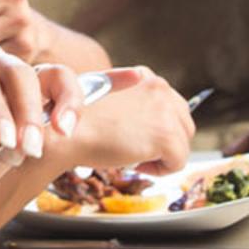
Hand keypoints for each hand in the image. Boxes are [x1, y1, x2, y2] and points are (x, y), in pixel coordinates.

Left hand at [0, 42, 79, 188]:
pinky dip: (78, 99)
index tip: (4, 140)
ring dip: (60, 106)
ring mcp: (17, 71)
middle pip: (18, 74)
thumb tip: (15, 143)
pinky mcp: (40, 89)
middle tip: (29, 149)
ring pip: (50, 76)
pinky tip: (90, 107)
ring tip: (60, 134)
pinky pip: (65, 86)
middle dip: (27, 113)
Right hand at [66, 66, 193, 175]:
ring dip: (162, 156)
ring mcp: (166, 111)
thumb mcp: (111, 98)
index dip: (156, 128)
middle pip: (184, 124)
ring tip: (134, 157)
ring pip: (183, 144)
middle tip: (137, 152)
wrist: (64, 130)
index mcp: (148, 78)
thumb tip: (152, 123)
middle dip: (165, 142)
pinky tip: (135, 163)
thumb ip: (135, 102)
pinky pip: (178, 163)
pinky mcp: (166, 136)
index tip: (136, 137)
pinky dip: (159, 170)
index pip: (172, 107)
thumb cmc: (80, 120)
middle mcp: (161, 88)